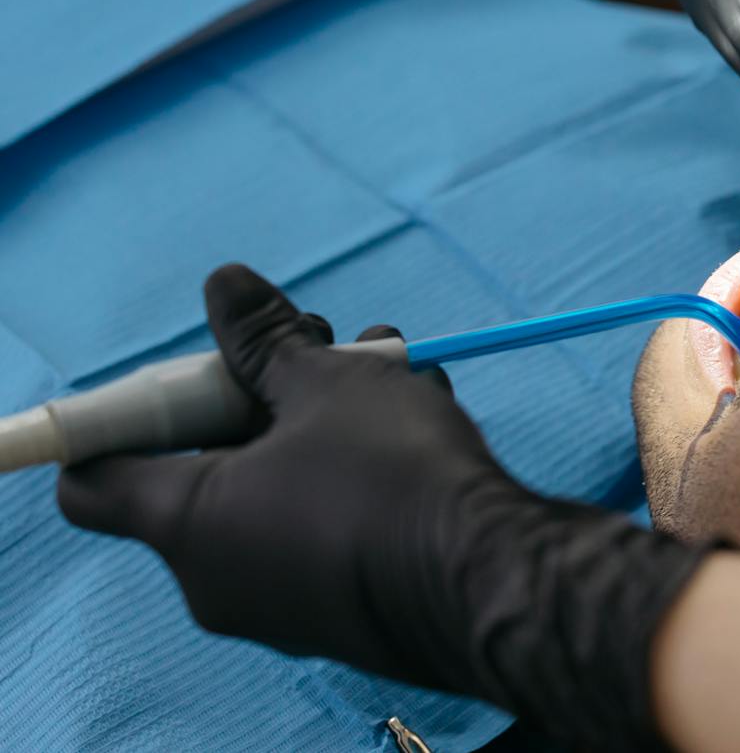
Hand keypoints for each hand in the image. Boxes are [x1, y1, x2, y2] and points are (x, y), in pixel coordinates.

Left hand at [60, 264, 712, 750]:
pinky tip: (419, 418)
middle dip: (260, 390)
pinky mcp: (343, 607)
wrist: (494, 579)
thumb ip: (265, 340)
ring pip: (278, 488)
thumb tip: (224, 283)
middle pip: (204, 466)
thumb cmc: (394, 476)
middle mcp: (218, 574)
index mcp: (188, 521)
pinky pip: (323, 525)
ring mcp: (281, 600)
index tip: (191, 372)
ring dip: (321, 419)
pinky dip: (352, 472)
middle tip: (318, 342)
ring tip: (391, 364)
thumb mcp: (329, 383)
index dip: (128, 414)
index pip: (93, 479)